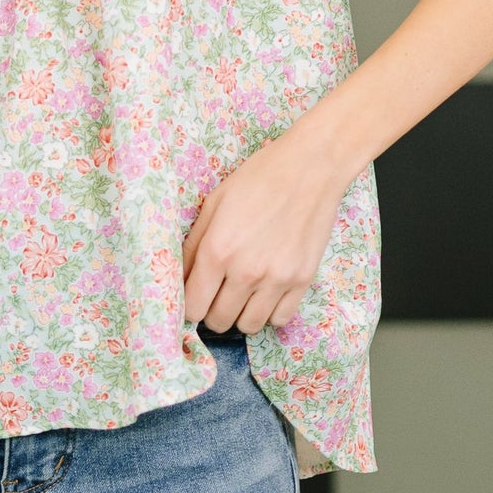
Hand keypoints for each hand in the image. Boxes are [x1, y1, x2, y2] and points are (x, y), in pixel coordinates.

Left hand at [182, 127, 347, 335]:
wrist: (311, 166)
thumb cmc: (259, 179)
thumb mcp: (214, 204)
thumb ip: (194, 245)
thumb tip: (181, 279)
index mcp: (217, 251)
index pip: (193, 307)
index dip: (190, 307)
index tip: (195, 299)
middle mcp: (246, 272)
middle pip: (219, 321)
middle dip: (213, 312)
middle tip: (218, 295)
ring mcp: (277, 279)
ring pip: (248, 326)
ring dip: (240, 315)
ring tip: (242, 295)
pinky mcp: (302, 280)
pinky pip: (280, 319)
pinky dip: (269, 313)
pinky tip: (266, 294)